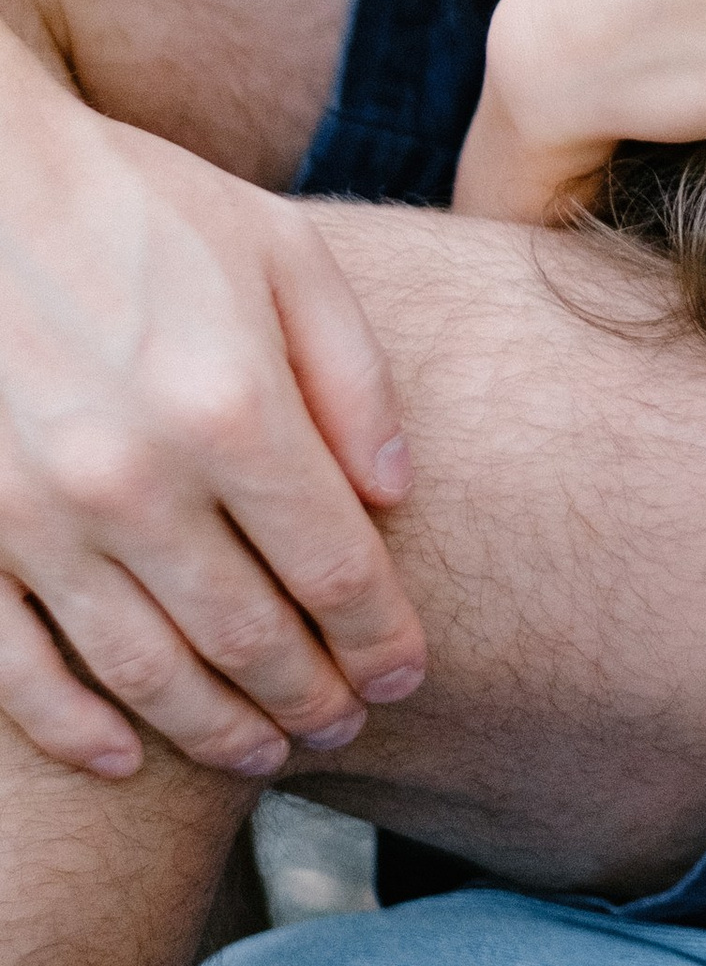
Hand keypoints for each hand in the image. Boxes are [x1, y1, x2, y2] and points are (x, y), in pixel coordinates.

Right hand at [0, 48, 424, 777]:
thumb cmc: (145, 208)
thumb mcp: (283, 254)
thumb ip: (352, 377)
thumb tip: (393, 498)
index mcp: (231, 405)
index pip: (333, 568)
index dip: (380, 638)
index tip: (407, 675)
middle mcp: (136, 478)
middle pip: (248, 636)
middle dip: (310, 698)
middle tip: (344, 729)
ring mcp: (38, 517)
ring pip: (144, 671)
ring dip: (214, 729)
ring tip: (266, 754)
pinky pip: (18, 672)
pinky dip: (75, 729)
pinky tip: (126, 757)